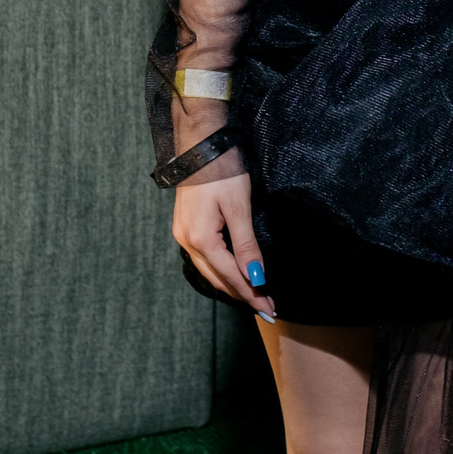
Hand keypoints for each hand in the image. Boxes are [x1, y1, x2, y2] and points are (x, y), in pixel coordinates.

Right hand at [171, 158, 275, 318]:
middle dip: (243, 294)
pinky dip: (220, 269)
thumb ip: (247, 246)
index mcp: (200, 239)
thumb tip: (256, 276)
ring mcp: (182, 234)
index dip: (251, 294)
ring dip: (231, 284)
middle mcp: (186, 241)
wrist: (201, 144)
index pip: (230, 276)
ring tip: (253, 295)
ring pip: (208, 270)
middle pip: (217, 278)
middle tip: (266, 308)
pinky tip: (231, 273)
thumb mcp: (240, 209)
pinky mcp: (184, 226)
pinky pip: (203, 257)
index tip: (270, 309)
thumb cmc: (223, 171)